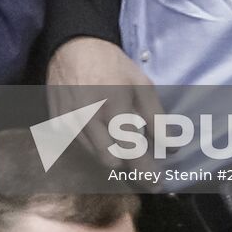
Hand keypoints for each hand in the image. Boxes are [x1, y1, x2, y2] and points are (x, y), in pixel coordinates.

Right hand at [47, 37, 164, 170]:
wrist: (74, 47)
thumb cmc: (113, 65)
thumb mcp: (142, 85)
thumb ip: (157, 118)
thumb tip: (173, 147)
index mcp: (114, 107)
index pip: (131, 152)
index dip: (146, 172)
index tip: (157, 184)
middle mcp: (89, 119)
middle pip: (111, 161)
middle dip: (127, 161)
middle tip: (138, 154)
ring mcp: (69, 123)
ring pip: (94, 156)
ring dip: (110, 152)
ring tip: (117, 134)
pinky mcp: (57, 124)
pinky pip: (80, 146)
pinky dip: (93, 143)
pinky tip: (98, 126)